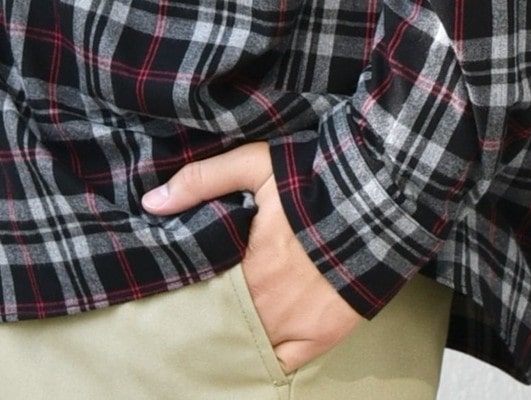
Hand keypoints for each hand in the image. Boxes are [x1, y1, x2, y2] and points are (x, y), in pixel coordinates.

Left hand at [142, 141, 362, 372]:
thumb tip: (151, 203)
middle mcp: (266, 304)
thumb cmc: (314, 179)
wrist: (379, 199)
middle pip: (221, 321)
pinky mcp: (322, 337)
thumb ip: (201, 181)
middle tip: (193, 308)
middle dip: (207, 315)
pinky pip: (283, 364)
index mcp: (245, 265)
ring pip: (248, 345)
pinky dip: (266, 359)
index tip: (174, 283)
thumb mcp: (254, 165)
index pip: (198, 289)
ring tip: (219, 327)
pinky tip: (252, 350)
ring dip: (234, 336)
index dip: (186, 288)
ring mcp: (295, 326)